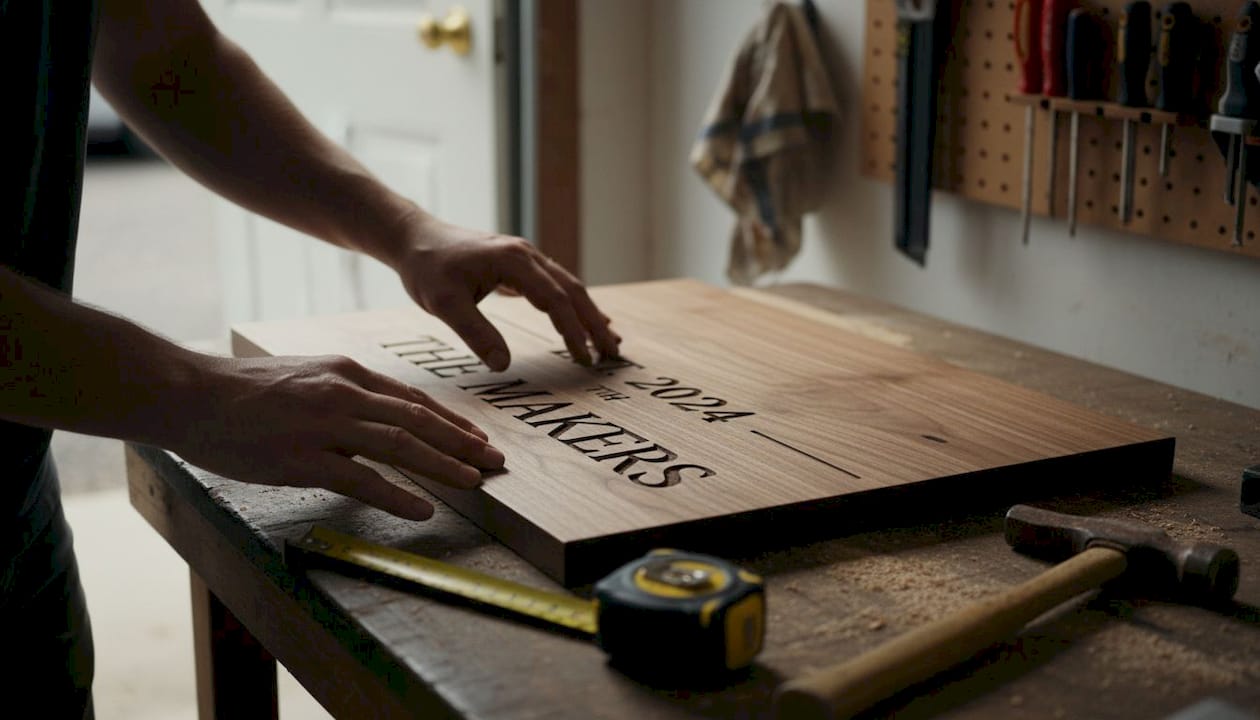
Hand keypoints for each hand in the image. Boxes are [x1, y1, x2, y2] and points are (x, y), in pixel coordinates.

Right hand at [166, 353, 503, 519]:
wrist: (189, 394)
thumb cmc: (241, 391)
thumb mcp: (304, 376)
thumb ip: (342, 393)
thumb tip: (377, 416)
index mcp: (346, 373)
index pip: (412, 400)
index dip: (450, 422)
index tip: (477, 438)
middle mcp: (343, 394)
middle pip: (418, 420)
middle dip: (462, 442)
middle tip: (495, 462)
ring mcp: (324, 425)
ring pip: (400, 445)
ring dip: (443, 465)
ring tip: (474, 482)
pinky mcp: (303, 457)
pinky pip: (362, 478)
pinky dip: (398, 494)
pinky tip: (423, 509)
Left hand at [391, 212, 620, 370]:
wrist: (413, 237)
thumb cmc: (426, 269)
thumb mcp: (444, 304)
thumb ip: (475, 333)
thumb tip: (504, 366)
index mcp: (514, 261)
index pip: (555, 300)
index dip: (573, 331)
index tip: (585, 359)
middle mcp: (526, 255)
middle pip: (573, 290)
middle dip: (595, 323)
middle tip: (614, 355)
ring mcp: (525, 256)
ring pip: (568, 285)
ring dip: (589, 314)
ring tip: (609, 342)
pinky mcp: (519, 263)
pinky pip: (555, 284)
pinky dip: (573, 304)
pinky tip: (583, 319)